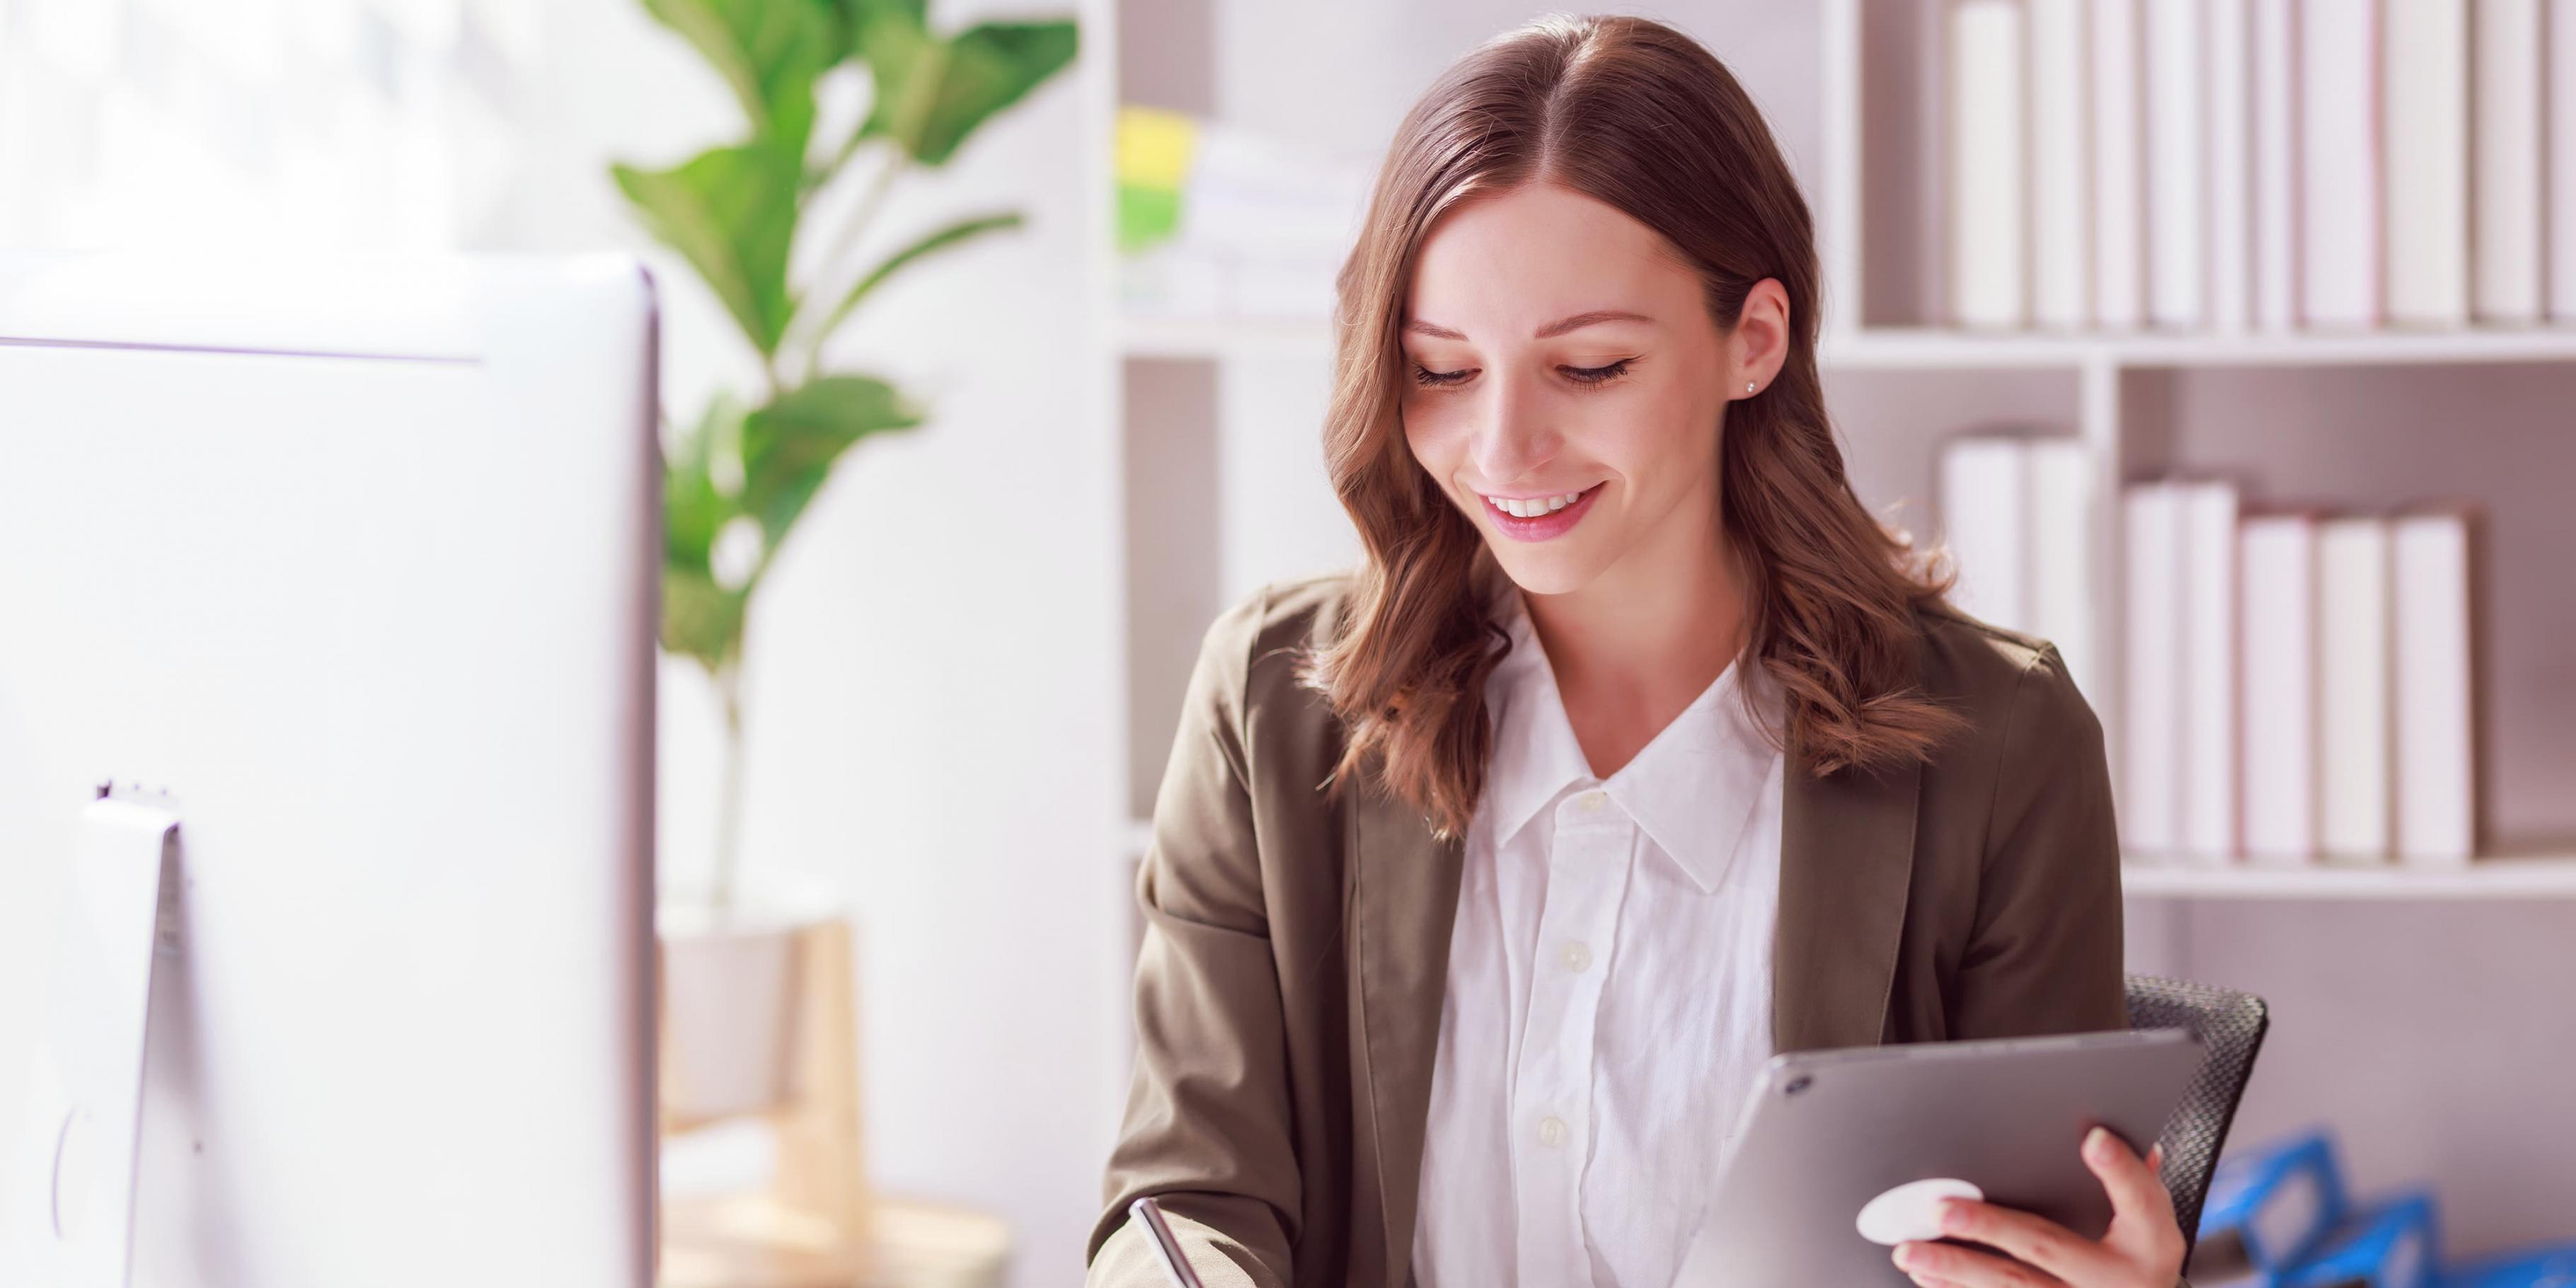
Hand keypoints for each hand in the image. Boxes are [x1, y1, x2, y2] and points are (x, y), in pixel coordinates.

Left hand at [1891, 1127, 2185, 1286]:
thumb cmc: (2139, 1256)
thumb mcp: (2150, 1220)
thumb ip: (2129, 1178)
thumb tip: (2103, 1134)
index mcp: (2152, 1243)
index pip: (2141, 1200)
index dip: (2120, 1170)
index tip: (2094, 1139)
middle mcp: (2121, 1283)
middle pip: (2048, 1247)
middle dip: (1989, 1228)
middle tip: (1940, 1210)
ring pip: (2013, 1287)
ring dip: (1956, 1269)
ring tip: (1911, 1251)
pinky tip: (1928, 1277)